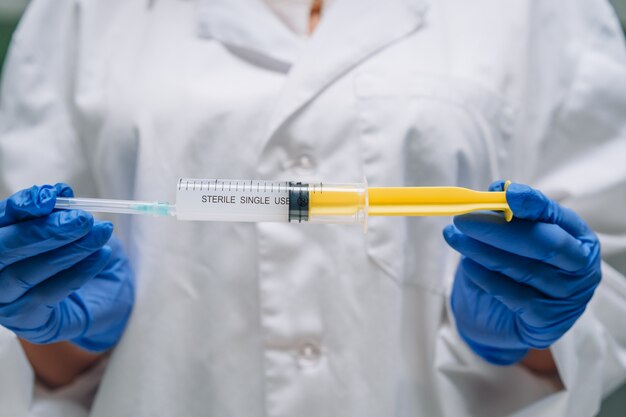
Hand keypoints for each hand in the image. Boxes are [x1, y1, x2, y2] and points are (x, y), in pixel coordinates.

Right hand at [0, 184, 134, 351]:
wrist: (102, 300)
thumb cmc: (79, 257)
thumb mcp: (71, 229)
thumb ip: (59, 212)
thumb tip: (60, 193)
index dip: (22, 206)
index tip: (54, 195)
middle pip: (2, 249)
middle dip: (44, 230)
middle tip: (83, 219)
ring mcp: (5, 302)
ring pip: (26, 273)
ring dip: (69, 249)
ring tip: (100, 233)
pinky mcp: (29, 322)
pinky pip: (50, 294)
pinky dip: (79, 271)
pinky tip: (102, 256)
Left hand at [443, 181, 600, 364]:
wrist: (503, 316)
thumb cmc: (513, 266)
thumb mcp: (512, 236)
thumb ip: (507, 213)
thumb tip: (496, 189)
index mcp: (578, 238)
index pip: (557, 216)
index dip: (532, 203)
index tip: (504, 192)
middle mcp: (580, 268)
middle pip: (544, 244)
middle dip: (499, 229)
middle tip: (463, 219)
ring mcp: (567, 298)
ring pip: (522, 269)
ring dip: (481, 250)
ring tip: (453, 237)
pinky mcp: (545, 321)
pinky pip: (511, 295)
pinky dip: (485, 277)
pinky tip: (466, 264)